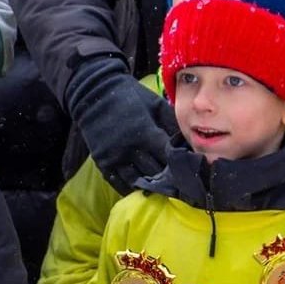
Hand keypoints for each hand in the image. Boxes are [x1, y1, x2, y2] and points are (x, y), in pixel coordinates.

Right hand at [66, 58, 177, 194]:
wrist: (94, 92)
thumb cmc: (131, 96)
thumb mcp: (155, 104)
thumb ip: (172, 123)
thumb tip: (189, 142)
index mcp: (145, 131)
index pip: (168, 156)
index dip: (180, 164)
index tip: (190, 170)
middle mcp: (129, 148)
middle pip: (154, 172)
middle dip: (169, 178)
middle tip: (182, 186)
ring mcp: (113, 157)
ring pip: (137, 181)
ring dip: (151, 187)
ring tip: (164, 190)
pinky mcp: (102, 161)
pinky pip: (118, 183)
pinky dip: (131, 188)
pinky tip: (142, 190)